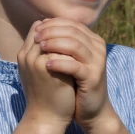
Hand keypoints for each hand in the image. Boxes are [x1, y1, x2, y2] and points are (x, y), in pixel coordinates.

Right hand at [17, 18, 75, 126]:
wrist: (47, 118)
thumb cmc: (46, 96)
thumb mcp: (41, 71)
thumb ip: (45, 54)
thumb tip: (58, 38)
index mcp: (23, 55)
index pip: (37, 28)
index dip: (55, 26)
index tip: (70, 29)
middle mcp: (26, 56)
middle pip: (45, 28)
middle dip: (63, 28)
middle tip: (79, 31)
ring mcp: (35, 61)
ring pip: (53, 37)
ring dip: (69, 37)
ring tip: (82, 41)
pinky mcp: (47, 68)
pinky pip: (61, 50)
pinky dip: (73, 50)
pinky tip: (84, 53)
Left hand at [32, 17, 113, 131]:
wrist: (91, 109)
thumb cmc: (76, 83)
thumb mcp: (69, 59)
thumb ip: (61, 42)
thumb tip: (40, 23)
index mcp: (93, 40)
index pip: (72, 24)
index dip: (53, 24)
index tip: (36, 29)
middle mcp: (98, 48)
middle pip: (73, 31)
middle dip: (51, 32)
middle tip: (36, 38)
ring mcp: (98, 62)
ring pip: (74, 45)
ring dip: (54, 44)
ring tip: (39, 48)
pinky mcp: (93, 77)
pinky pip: (74, 66)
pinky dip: (59, 63)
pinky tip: (46, 65)